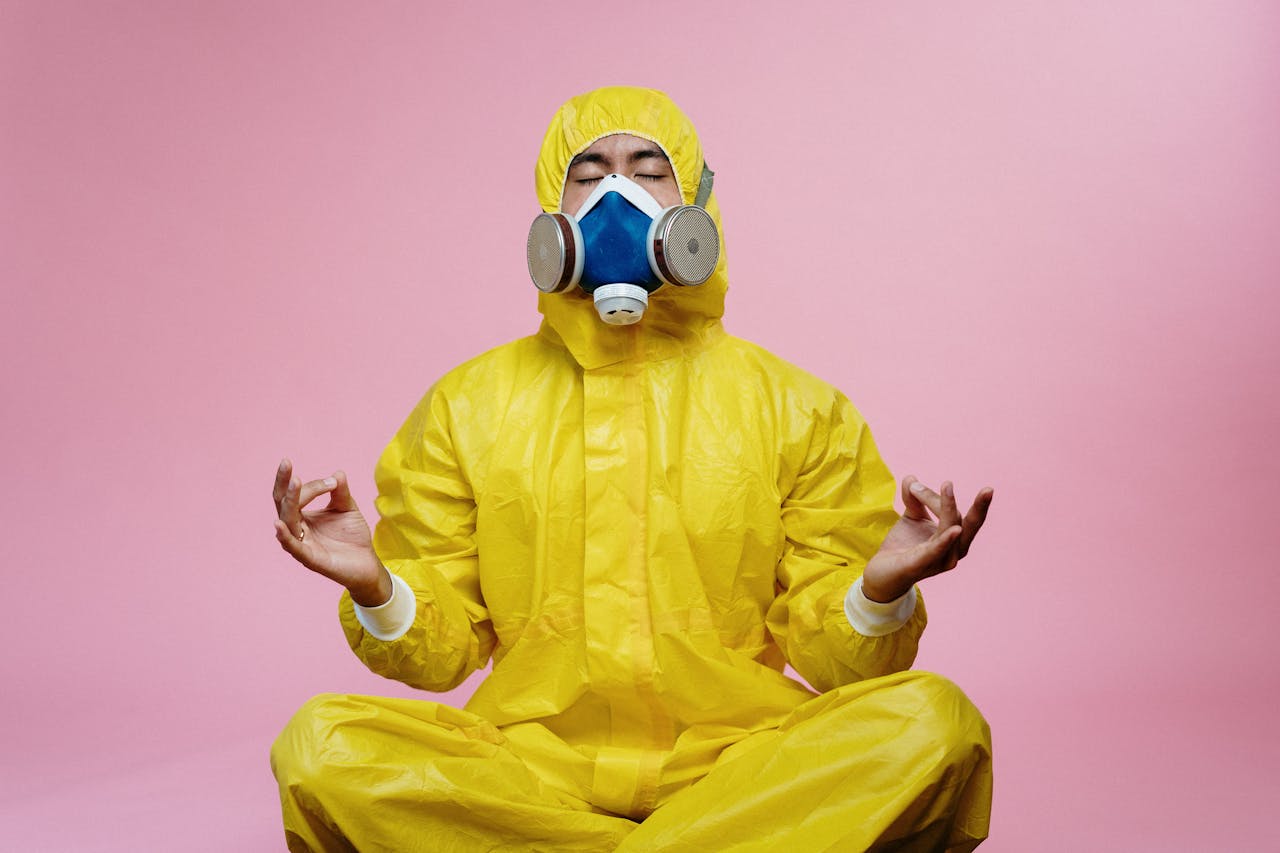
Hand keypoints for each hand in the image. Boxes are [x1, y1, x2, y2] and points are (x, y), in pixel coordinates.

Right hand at [272, 458, 390, 605]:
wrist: (367, 563)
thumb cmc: (352, 536)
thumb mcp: (347, 509)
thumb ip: (340, 493)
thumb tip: (337, 473)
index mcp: (302, 517)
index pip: (296, 495)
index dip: (312, 485)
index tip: (333, 481)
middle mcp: (297, 530)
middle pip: (283, 504)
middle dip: (284, 483)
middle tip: (286, 462)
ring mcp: (302, 544)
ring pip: (288, 521)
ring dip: (290, 501)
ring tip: (294, 482)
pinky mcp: (310, 559)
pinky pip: (293, 548)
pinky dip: (284, 536)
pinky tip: (278, 524)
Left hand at [861, 476, 992, 602]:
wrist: (882, 572)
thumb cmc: (903, 546)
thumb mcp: (911, 517)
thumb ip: (913, 498)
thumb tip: (911, 477)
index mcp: (954, 539)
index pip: (955, 514)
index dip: (940, 497)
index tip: (914, 485)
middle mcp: (952, 552)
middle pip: (971, 528)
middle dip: (980, 508)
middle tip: (989, 489)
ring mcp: (939, 561)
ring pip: (950, 532)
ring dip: (948, 508)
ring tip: (947, 486)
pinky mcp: (921, 566)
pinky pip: (936, 551)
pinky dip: (945, 540)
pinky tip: (954, 529)